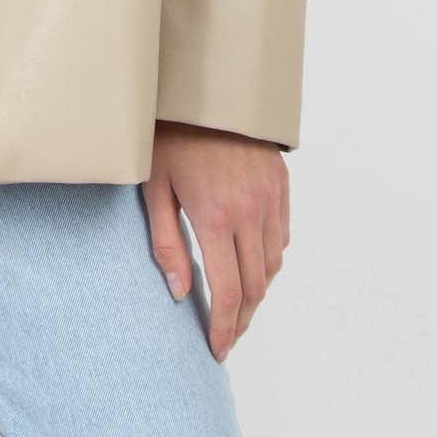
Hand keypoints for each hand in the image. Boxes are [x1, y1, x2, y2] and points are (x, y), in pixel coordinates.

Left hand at [140, 121, 288, 360]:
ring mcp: (270, 199)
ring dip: (258, 291)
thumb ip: (166, 243)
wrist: (209, 88)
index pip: (229, 292)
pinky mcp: (281, 186)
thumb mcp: (155, 187)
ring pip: (273, 264)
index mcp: (216, 216)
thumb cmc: (172, 135)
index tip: (218, 348)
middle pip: (256, 286)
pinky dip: (269, 258)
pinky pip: (281, 236)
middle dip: (243, 318)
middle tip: (227, 334)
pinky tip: (252, 263)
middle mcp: (250, 212)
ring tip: (238, 304)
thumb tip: (180, 292)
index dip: (226, 328)